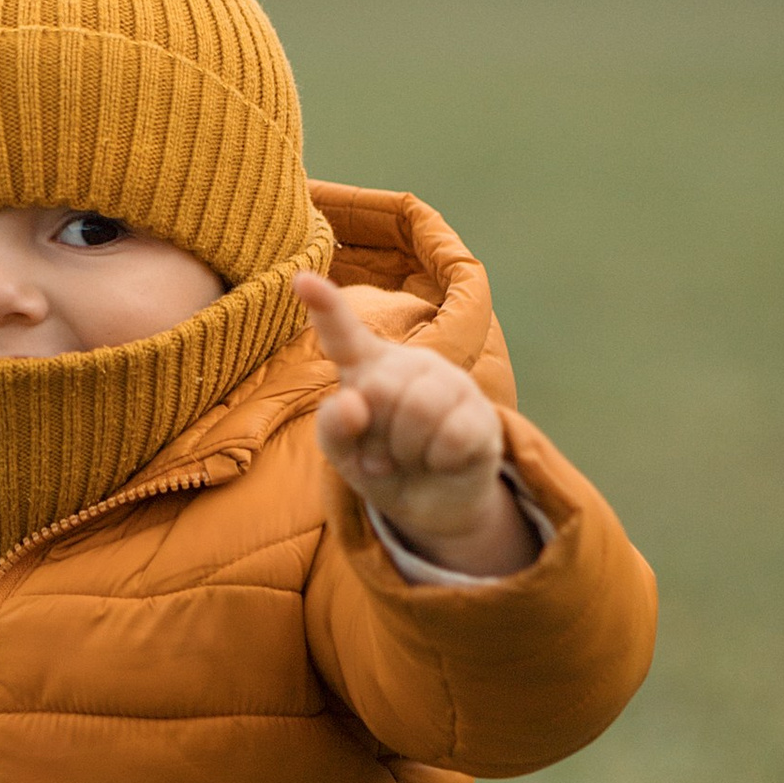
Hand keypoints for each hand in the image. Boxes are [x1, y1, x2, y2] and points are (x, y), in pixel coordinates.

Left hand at [295, 272, 539, 576]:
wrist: (435, 504)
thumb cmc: (385, 466)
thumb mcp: (344, 457)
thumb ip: (333, 429)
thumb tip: (350, 402)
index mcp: (368, 367)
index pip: (343, 334)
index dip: (325, 306)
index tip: (301, 279)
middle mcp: (410, 364)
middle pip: (379, 387)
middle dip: (375, 435)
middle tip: (384, 453)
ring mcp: (450, 384)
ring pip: (418, 409)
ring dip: (406, 451)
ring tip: (411, 457)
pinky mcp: (482, 414)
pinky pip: (451, 436)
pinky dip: (437, 461)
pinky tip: (442, 460)